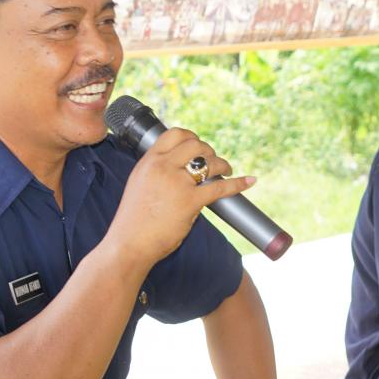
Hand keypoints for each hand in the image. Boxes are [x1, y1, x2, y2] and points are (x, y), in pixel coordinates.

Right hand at [106, 127, 254, 270]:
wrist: (129, 243)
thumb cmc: (134, 220)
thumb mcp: (139, 184)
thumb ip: (157, 172)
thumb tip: (181, 168)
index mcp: (149, 161)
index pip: (175, 134)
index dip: (192, 137)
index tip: (199, 146)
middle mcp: (162, 167)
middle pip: (196, 144)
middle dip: (209, 151)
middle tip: (214, 162)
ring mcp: (177, 183)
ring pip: (209, 162)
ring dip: (222, 164)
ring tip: (226, 171)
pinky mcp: (190, 201)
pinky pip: (219, 187)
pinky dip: (237, 183)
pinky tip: (248, 181)